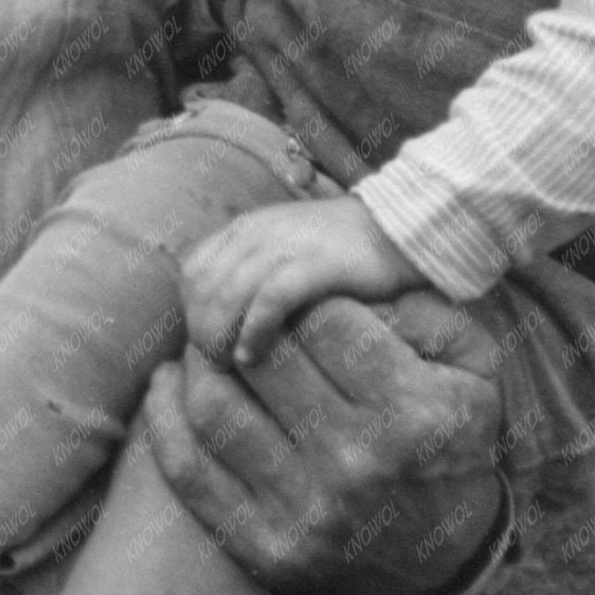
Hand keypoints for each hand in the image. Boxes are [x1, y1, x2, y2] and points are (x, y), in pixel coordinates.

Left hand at [140, 291, 506, 594]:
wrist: (441, 554)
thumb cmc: (450, 436)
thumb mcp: (473, 367)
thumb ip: (424, 310)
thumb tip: (346, 285)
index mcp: (410, 412)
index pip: (323, 322)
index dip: (299, 299)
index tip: (294, 302)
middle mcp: (355, 464)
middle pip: (260, 360)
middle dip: (243, 323)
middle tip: (240, 315)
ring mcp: (305, 512)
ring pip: (213, 407)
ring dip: (199, 362)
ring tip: (208, 344)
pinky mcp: (263, 547)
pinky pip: (188, 470)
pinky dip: (164, 417)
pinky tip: (171, 382)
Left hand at [181, 194, 417, 367]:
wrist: (402, 228)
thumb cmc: (344, 255)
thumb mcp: (287, 255)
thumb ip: (254, 276)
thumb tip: (222, 323)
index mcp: (246, 230)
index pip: (193, 272)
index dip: (192, 311)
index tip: (209, 342)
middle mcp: (257, 233)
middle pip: (204, 288)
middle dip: (202, 330)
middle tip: (216, 365)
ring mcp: (286, 245)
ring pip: (227, 294)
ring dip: (221, 335)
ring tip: (231, 365)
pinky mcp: (316, 264)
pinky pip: (269, 300)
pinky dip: (254, 330)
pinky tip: (253, 355)